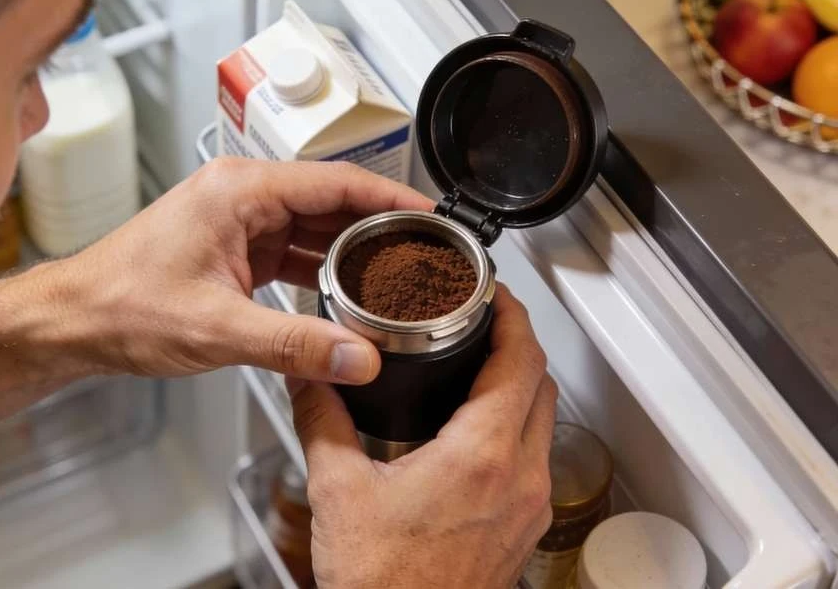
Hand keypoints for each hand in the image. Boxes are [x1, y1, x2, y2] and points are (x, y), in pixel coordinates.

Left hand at [59, 157, 433, 381]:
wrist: (73, 322)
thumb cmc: (119, 306)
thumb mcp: (216, 328)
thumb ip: (294, 345)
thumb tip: (357, 356)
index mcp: (238, 190)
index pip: (335, 179)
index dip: (390, 195)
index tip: (430, 213)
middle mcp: (239, 196)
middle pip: (329, 201)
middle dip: (378, 226)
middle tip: (425, 252)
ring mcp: (235, 222)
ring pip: (312, 228)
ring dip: (351, 251)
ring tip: (397, 275)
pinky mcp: (231, 250)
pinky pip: (291, 251)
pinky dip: (321, 271)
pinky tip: (347, 294)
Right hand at [288, 286, 556, 587]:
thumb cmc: (383, 584)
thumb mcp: (337, 489)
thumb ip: (322, 420)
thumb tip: (310, 378)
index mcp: (481, 457)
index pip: (521, 359)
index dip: (512, 314)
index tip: (492, 295)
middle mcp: (521, 480)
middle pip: (542, 384)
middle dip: (517, 344)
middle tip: (483, 322)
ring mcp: (529, 508)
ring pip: (545, 423)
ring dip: (520, 387)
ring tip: (479, 368)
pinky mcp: (523, 531)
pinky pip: (536, 460)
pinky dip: (516, 429)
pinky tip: (476, 435)